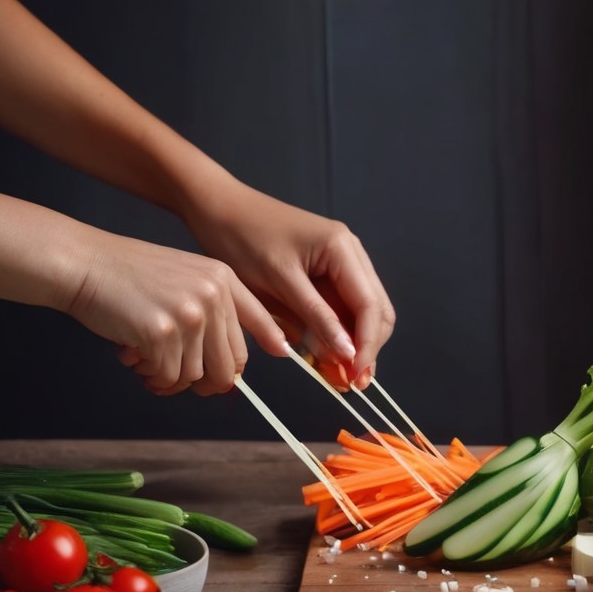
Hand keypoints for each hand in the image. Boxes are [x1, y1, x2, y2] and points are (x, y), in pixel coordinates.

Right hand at [64, 233, 284, 395]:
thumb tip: (229, 370)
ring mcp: (191, 313)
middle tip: (179, 382)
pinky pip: (168, 375)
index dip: (270, 338)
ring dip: (170, 379)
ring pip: (196, 375)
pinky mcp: (164, 332)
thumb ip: (209, 312)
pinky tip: (131, 357)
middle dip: (207, 382)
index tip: (284, 352)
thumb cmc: (126, 277)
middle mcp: (214, 294)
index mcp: (222, 279)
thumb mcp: (182, 278)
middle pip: (230, 363)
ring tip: (145, 364)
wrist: (83, 263)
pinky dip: (151, 376)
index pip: (259, 317)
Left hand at [184, 181, 394, 389]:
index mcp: (342, 249)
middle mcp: (351, 252)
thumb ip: (318, 318)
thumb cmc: (241, 239)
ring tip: (336, 374)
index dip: (368, 346)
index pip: (371, 306)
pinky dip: (337, 330)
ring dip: (353, 342)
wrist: (216, 208)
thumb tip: (349, 354)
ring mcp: (341, 259)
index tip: (355, 378)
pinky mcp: (327, 268)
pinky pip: (342, 305)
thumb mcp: (278, 283)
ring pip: (363, 310)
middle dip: (366, 347)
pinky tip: (324, 352)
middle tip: (348, 383)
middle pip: (377, 309)